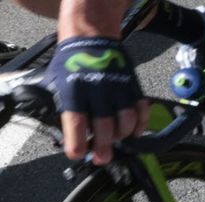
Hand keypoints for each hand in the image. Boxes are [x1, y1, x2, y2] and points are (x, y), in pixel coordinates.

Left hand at [45, 37, 148, 164]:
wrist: (91, 36)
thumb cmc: (72, 62)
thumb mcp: (58, 84)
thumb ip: (65, 110)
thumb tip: (72, 137)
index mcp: (75, 90)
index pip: (76, 123)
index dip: (77, 144)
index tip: (78, 155)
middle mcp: (98, 91)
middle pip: (104, 127)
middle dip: (103, 148)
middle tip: (102, 158)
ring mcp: (118, 89)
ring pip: (126, 122)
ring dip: (122, 136)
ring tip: (117, 139)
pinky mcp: (133, 87)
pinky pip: (142, 112)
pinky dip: (140, 125)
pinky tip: (134, 131)